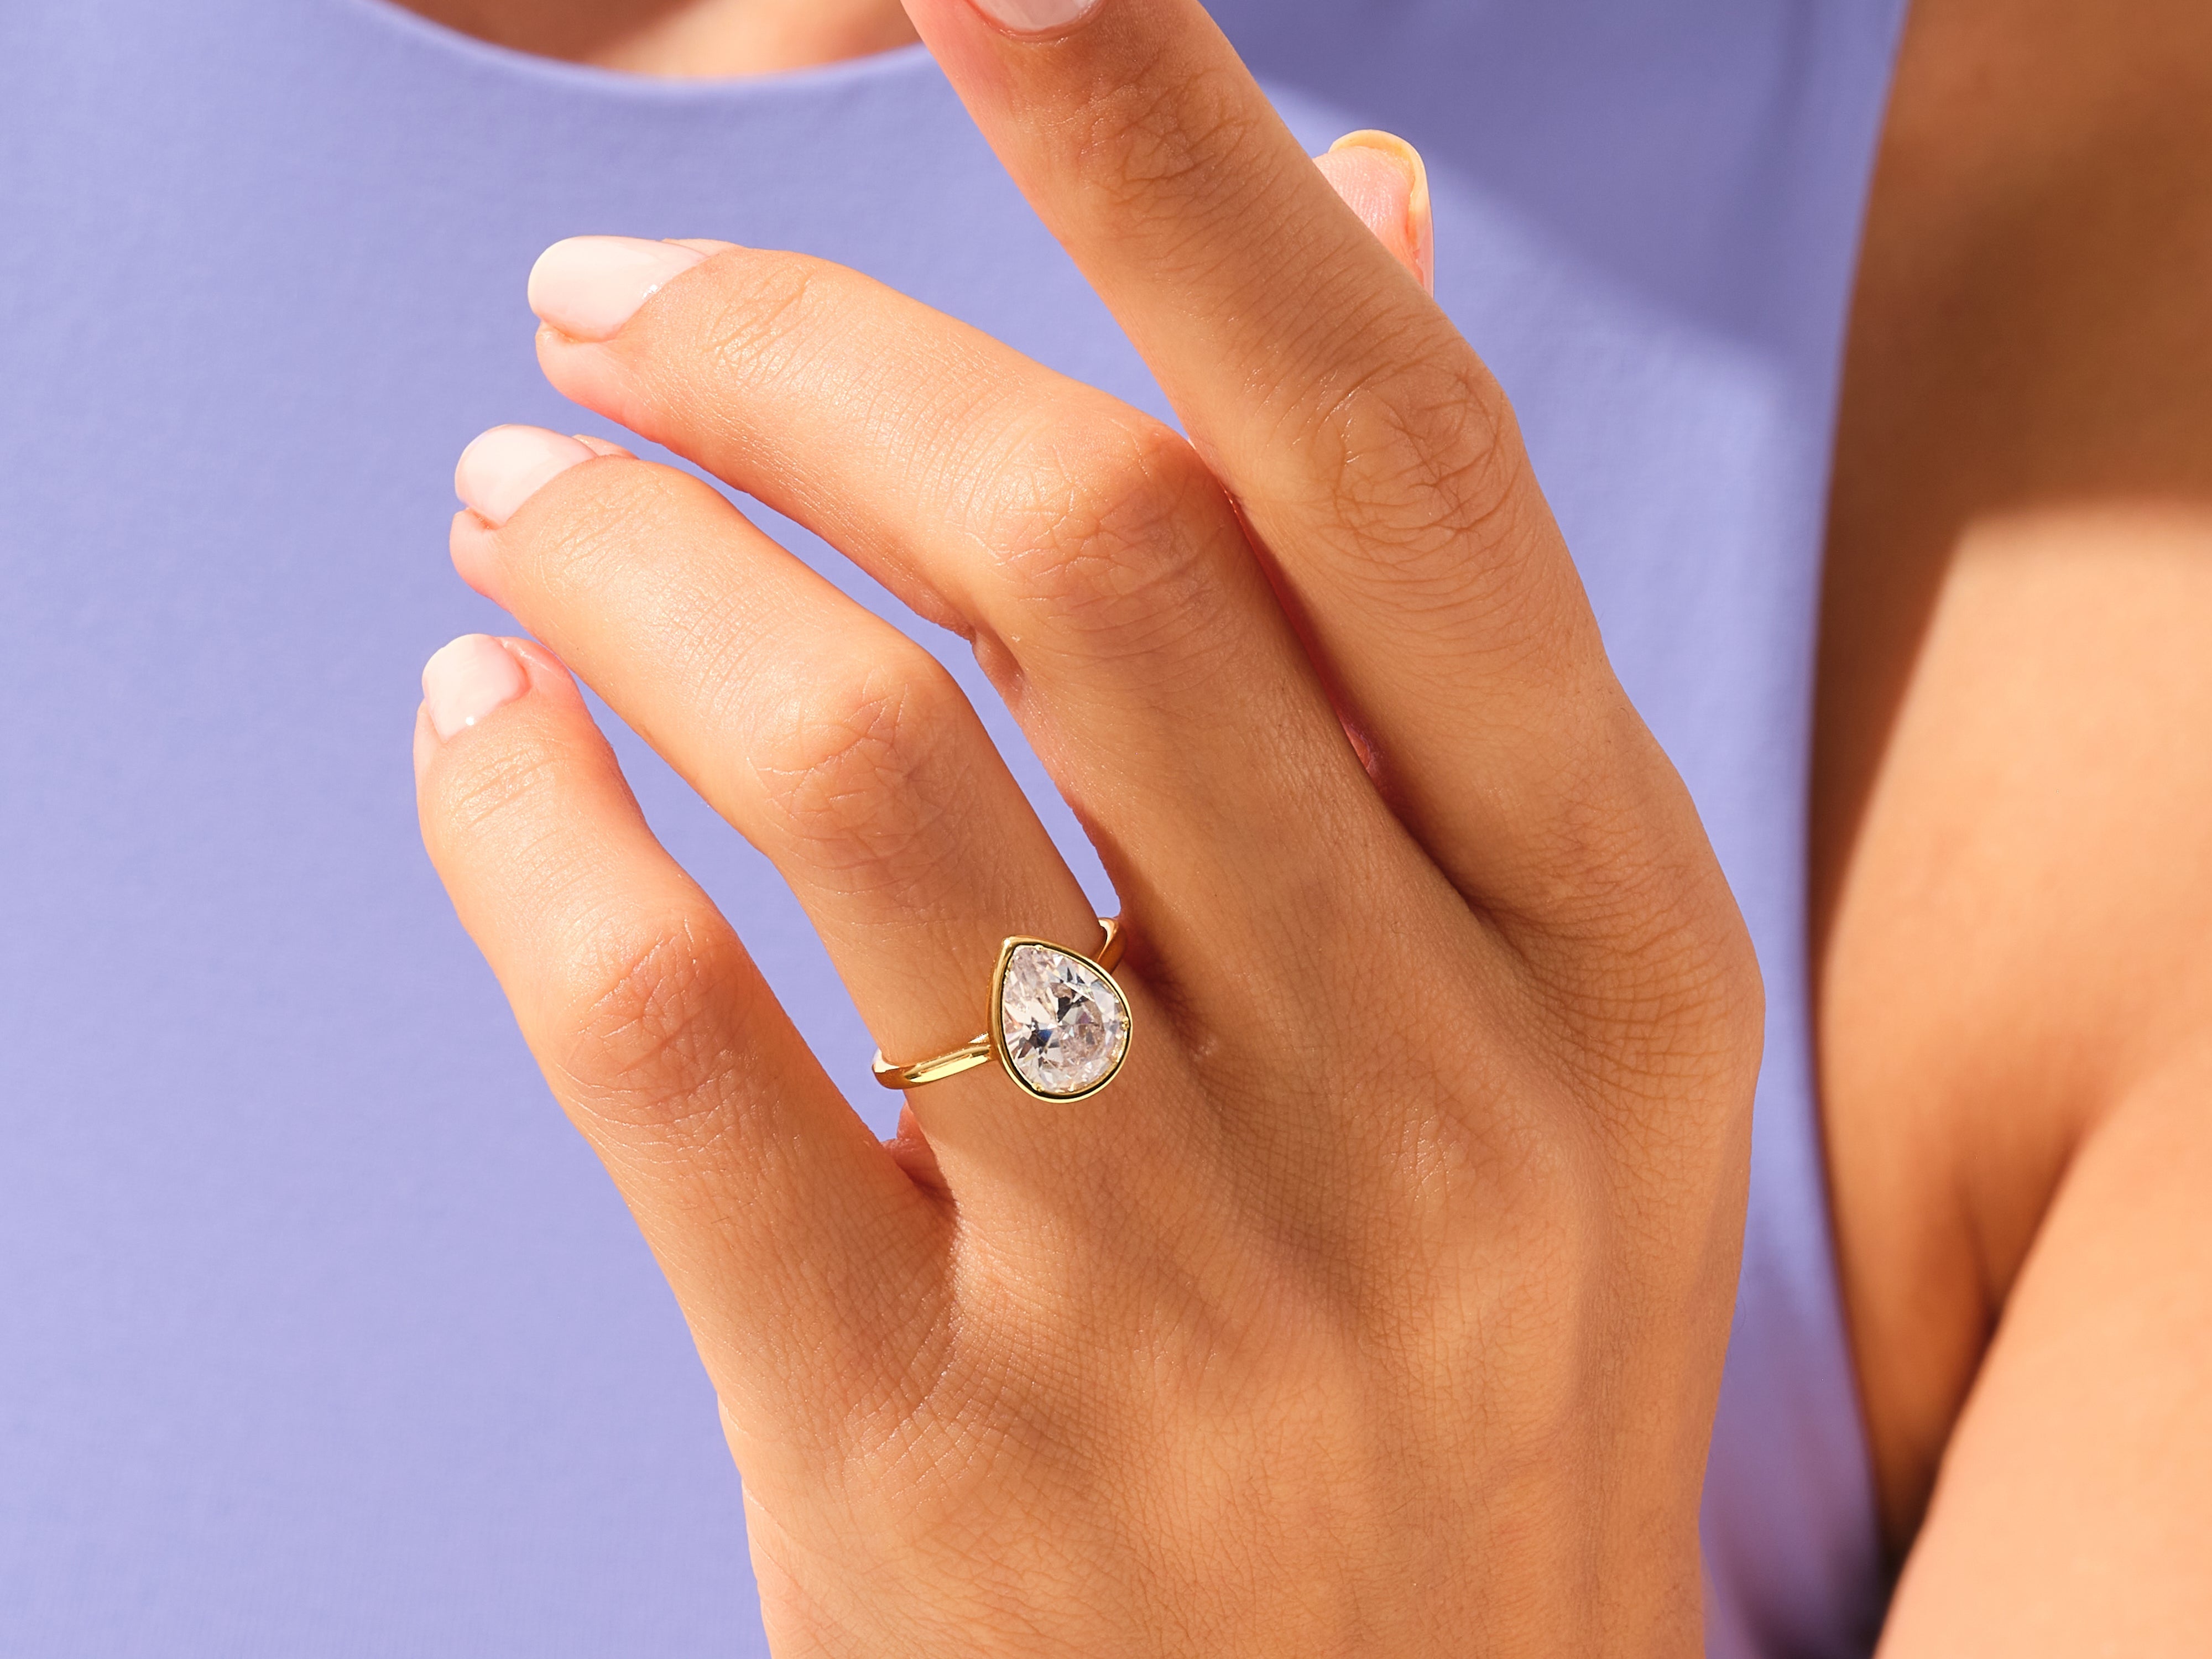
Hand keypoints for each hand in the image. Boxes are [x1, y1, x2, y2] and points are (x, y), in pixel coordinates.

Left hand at [413, 0, 1761, 1650]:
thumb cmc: (1455, 1352)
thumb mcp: (1540, 1013)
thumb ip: (1430, 639)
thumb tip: (1362, 213)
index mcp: (1599, 925)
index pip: (1383, 449)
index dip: (1183, 157)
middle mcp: (1425, 1073)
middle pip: (1092, 552)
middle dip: (808, 350)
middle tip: (610, 298)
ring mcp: (1186, 1271)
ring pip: (852, 763)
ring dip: (638, 564)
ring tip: (515, 498)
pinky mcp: (933, 1437)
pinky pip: (672, 1038)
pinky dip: (529, 832)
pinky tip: (477, 732)